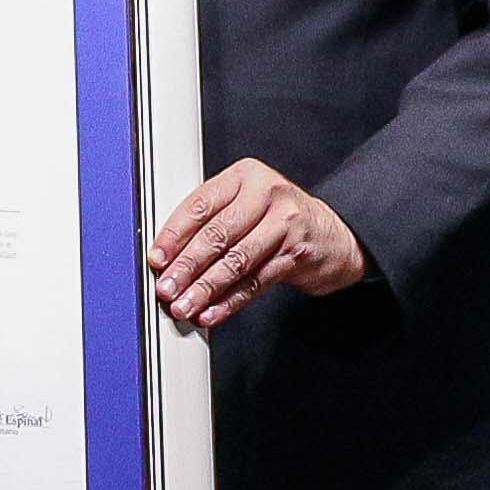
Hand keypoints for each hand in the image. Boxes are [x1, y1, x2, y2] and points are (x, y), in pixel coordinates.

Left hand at [149, 159, 364, 329]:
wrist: (332, 236)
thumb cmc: (279, 219)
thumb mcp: (246, 204)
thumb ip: (211, 221)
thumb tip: (168, 257)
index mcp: (245, 176)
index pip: (201, 205)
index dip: (174, 235)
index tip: (157, 259)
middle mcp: (266, 194)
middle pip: (217, 234)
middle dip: (186, 267)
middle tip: (166, 288)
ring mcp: (284, 224)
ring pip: (235, 261)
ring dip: (205, 288)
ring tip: (185, 305)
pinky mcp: (295, 254)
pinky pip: (255, 282)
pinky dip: (229, 301)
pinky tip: (211, 312)